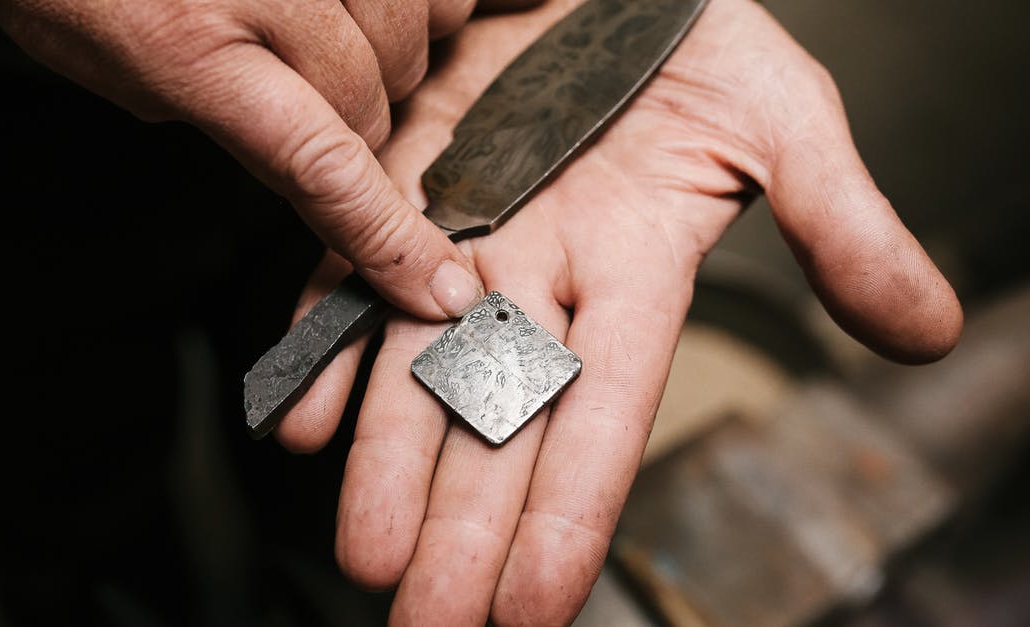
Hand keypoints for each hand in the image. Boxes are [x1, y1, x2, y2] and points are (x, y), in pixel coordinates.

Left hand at [0, 0, 541, 318]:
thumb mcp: (124, 72)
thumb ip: (224, 120)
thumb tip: (310, 159)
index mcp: (189, 51)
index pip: (320, 167)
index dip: (386, 236)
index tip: (436, 287)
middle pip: (373, 105)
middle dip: (354, 122)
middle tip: (303, 94)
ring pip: (413, 35)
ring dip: (388, 52)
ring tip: (324, 29)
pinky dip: (416, 1)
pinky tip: (359, 6)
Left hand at [278, 0, 962, 623]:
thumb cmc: (694, 40)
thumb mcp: (784, 119)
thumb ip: (841, 222)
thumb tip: (925, 331)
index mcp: (636, 270)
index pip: (605, 415)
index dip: (572, 513)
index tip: (537, 609)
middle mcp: (542, 276)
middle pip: (501, 423)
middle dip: (465, 528)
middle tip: (429, 623)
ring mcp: (462, 238)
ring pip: (418, 371)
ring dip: (387, 466)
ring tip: (366, 556)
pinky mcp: (398, 188)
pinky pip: (350, 281)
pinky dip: (324, 350)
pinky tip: (303, 423)